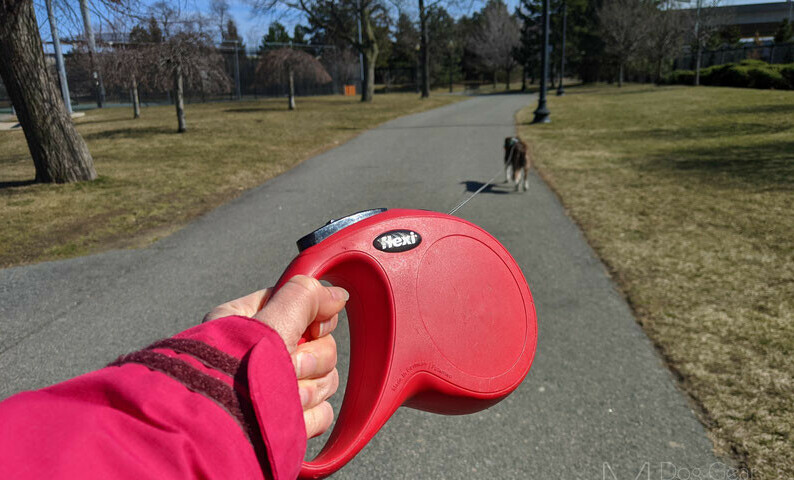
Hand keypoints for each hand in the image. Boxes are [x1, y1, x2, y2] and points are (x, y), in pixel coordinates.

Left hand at [204, 276, 347, 437]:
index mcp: (250, 323)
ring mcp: (277, 389)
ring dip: (308, 390)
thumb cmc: (235, 375)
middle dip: (311, 361)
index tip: (311, 330)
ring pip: (324, 379)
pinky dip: (309, 417)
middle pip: (321, 346)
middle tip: (291, 367)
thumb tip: (337, 295)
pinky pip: (321, 411)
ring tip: (284, 397)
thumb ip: (305, 297)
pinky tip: (287, 417)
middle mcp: (262, 354)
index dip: (313, 319)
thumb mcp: (271, 322)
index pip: (301, 308)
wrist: (221, 435)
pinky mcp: (288, 419)